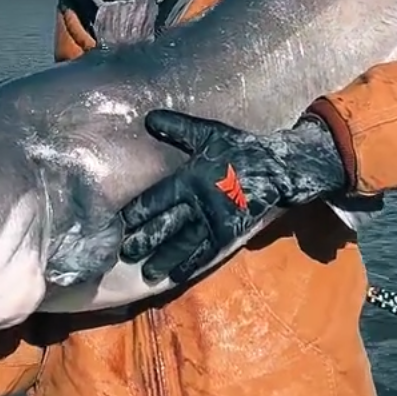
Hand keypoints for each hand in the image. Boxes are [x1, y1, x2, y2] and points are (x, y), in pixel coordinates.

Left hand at [119, 110, 348, 288]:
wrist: (277, 168)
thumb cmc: (240, 148)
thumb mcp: (208, 134)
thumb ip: (177, 128)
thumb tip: (148, 117)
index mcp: (191, 178)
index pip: (156, 199)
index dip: (136, 213)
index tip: (119, 224)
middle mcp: (200, 202)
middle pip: (165, 226)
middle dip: (145, 240)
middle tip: (124, 254)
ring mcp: (215, 221)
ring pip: (183, 244)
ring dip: (164, 259)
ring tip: (146, 271)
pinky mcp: (229, 234)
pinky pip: (206, 254)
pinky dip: (190, 266)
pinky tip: (175, 277)